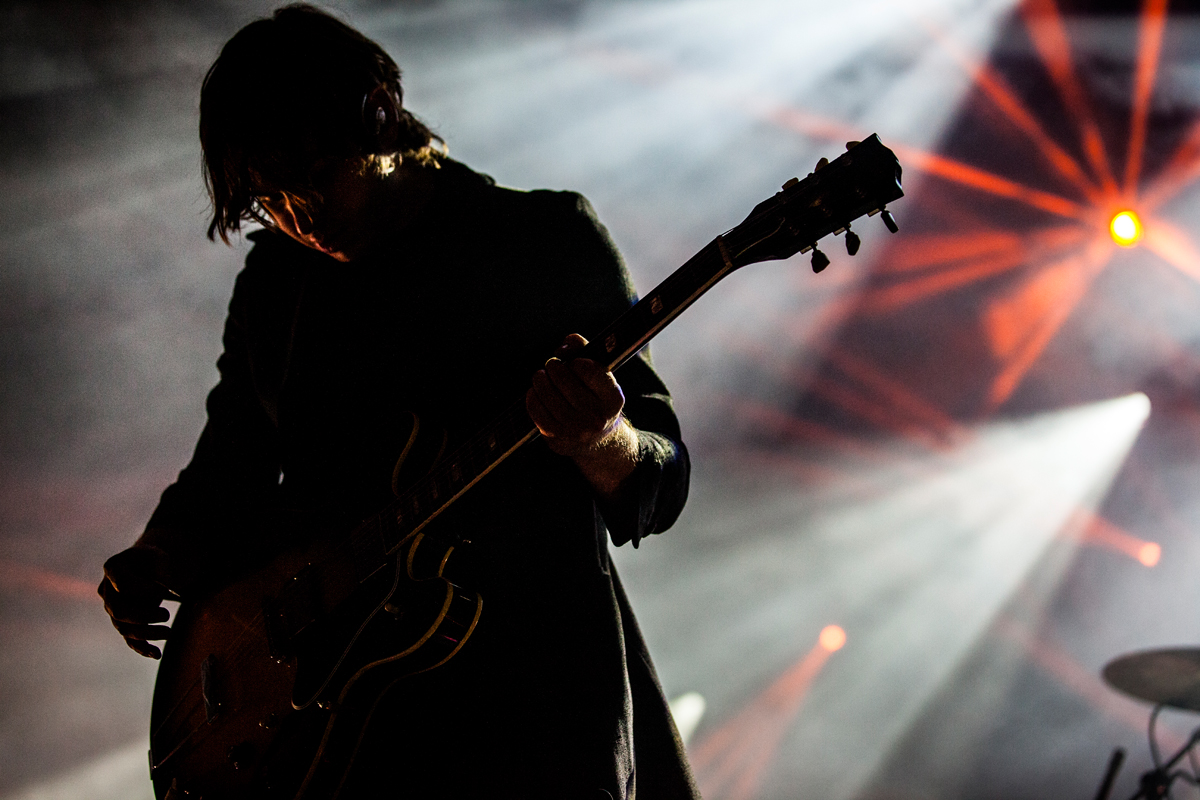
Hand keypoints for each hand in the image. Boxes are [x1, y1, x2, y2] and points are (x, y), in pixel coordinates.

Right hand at [98, 545, 178, 658]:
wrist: (149, 567)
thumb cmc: (154, 560)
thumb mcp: (158, 556)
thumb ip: (159, 570)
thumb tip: (165, 593)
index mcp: (113, 568)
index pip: (124, 584)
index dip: (146, 590)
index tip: (167, 590)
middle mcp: (107, 590)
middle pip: (119, 611)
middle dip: (143, 616)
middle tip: (166, 614)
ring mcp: (113, 608)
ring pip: (124, 628)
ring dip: (147, 633)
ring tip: (169, 632)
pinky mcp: (124, 623)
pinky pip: (130, 639)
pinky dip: (143, 648)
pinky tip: (157, 654)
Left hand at [526, 334, 624, 456]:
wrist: (595, 439)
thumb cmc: (594, 397)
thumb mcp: (599, 375)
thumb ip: (584, 350)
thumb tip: (565, 345)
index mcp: (613, 398)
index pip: (589, 370)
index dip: (576, 361)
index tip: (573, 361)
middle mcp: (597, 417)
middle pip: (565, 382)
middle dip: (554, 367)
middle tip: (552, 364)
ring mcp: (577, 431)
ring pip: (549, 397)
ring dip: (540, 380)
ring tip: (541, 375)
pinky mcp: (558, 438)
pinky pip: (538, 412)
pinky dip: (533, 398)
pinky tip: (536, 391)